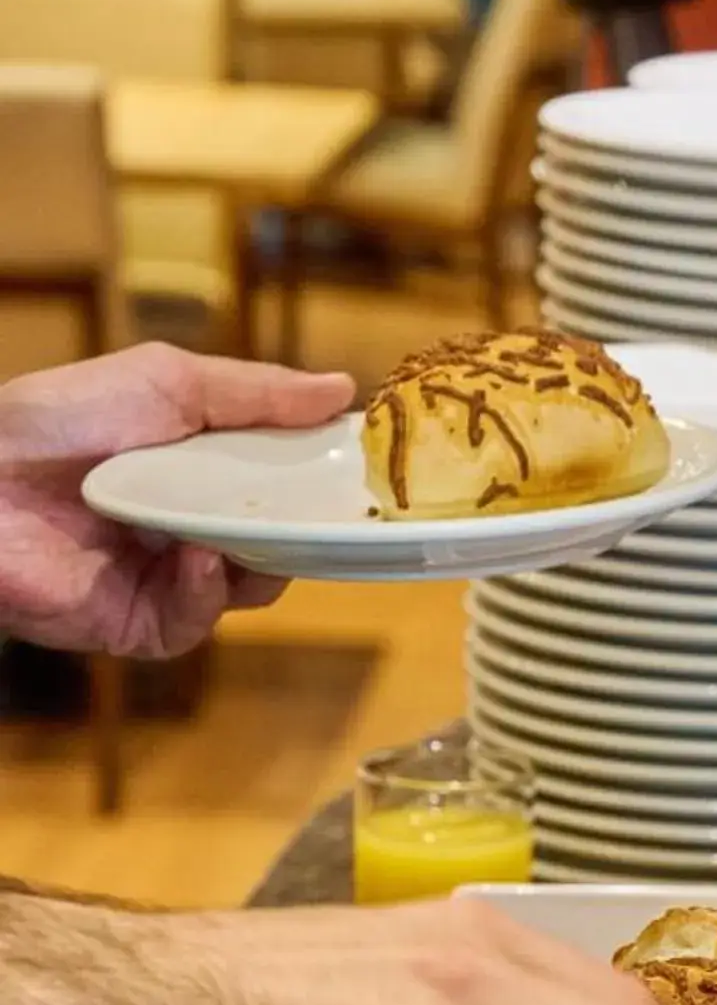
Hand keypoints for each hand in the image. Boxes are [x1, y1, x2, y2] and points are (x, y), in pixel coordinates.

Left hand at [0, 341, 352, 656]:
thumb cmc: (60, 419)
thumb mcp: (167, 380)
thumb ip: (257, 391)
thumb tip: (343, 389)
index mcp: (199, 466)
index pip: (282, 480)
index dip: (322, 478)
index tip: (367, 470)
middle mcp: (189, 523)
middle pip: (279, 539)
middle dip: (307, 528)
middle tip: (336, 514)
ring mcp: (165, 577)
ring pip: (250, 586)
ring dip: (259, 560)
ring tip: (246, 531)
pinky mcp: (139, 624)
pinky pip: (197, 621)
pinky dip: (205, 591)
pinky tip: (197, 558)